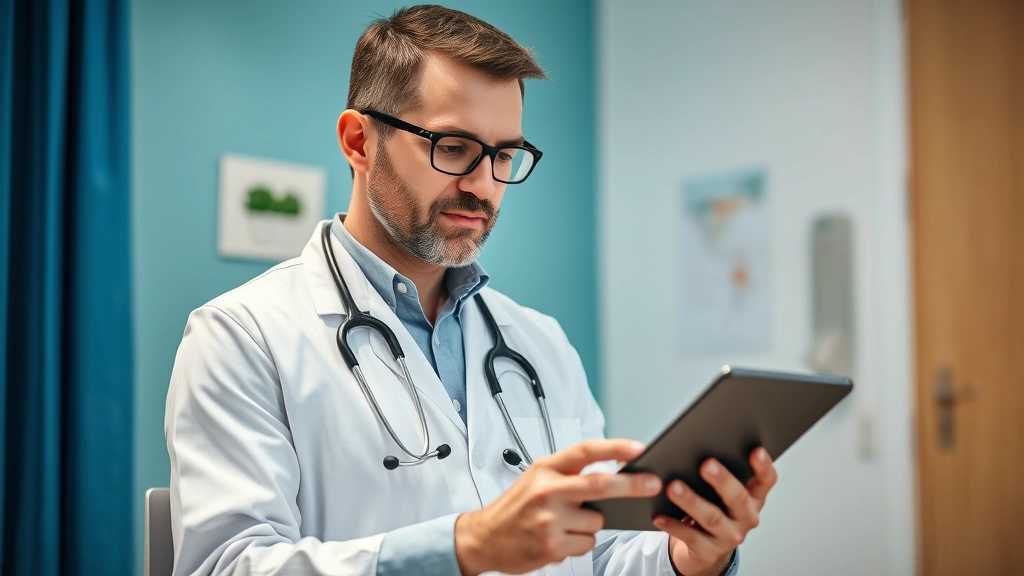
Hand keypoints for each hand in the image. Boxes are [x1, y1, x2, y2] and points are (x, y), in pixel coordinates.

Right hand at [454, 439, 661, 575]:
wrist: (484, 537)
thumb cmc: (516, 506)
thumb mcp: (536, 477)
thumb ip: (567, 473)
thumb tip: (612, 474)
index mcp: (545, 469)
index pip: (584, 451)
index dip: (614, 448)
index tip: (639, 448)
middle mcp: (547, 490)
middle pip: (599, 484)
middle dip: (632, 484)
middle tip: (653, 483)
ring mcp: (549, 519)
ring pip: (597, 520)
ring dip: (590, 524)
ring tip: (564, 524)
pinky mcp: (551, 546)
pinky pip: (587, 543)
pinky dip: (579, 543)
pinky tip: (558, 539)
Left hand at [656, 447, 776, 575]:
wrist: (705, 549)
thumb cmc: (713, 509)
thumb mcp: (721, 494)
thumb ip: (719, 475)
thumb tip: (697, 448)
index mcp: (753, 498)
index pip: (765, 481)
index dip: (763, 466)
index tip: (756, 450)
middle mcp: (746, 518)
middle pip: (737, 498)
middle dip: (722, 480)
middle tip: (706, 464)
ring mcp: (729, 536)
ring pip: (712, 518)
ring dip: (692, 501)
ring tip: (674, 487)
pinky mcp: (709, 551)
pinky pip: (690, 537)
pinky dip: (673, 525)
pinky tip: (659, 516)